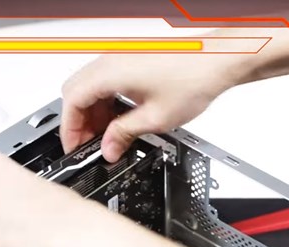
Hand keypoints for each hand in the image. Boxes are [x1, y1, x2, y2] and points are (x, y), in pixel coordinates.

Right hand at [60, 52, 242, 161]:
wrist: (218, 59)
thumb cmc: (193, 78)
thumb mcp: (154, 119)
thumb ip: (124, 135)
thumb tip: (109, 149)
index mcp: (109, 73)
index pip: (72, 102)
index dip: (70, 129)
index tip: (75, 147)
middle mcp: (110, 60)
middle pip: (76, 92)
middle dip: (79, 121)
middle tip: (91, 144)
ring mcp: (120, 57)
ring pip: (90, 86)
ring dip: (94, 111)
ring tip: (109, 136)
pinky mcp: (131, 58)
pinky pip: (106, 79)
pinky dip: (106, 99)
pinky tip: (120, 117)